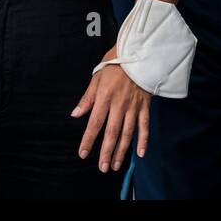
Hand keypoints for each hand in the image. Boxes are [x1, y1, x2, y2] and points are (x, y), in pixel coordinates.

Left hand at [73, 49, 151, 171]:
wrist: (141, 51)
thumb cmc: (117, 62)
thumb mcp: (98, 75)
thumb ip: (87, 97)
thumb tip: (76, 114)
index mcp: (105, 97)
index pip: (95, 123)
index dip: (88, 140)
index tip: (83, 153)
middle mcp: (119, 104)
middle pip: (112, 132)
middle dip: (106, 152)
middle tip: (102, 168)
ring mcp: (134, 106)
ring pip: (128, 132)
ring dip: (121, 150)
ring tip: (115, 165)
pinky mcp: (145, 105)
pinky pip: (144, 125)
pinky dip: (143, 140)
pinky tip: (140, 153)